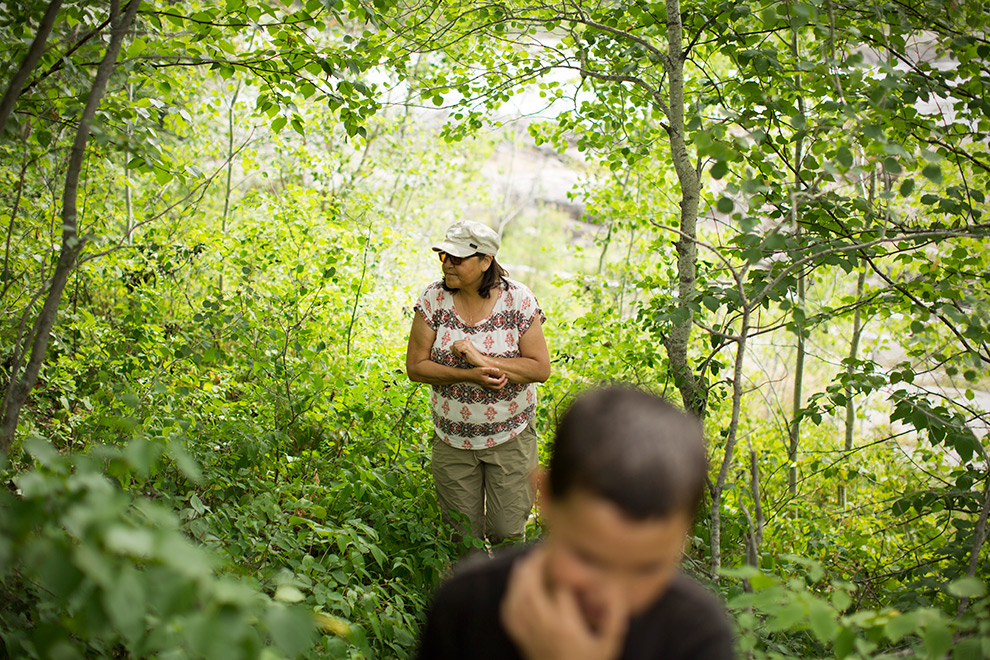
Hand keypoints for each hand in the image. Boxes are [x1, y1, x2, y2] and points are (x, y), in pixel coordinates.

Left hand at [451, 339, 487, 367]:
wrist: (479, 361)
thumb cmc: (472, 358)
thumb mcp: (463, 353)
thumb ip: (457, 349)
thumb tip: (450, 346)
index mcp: (466, 341)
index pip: (455, 342)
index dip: (454, 348)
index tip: (457, 354)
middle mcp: (466, 341)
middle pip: (455, 344)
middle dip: (455, 350)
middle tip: (459, 355)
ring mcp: (467, 344)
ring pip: (456, 346)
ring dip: (457, 352)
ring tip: (461, 356)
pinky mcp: (467, 347)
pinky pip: (458, 349)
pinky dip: (459, 354)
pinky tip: (462, 356)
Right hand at [473, 366, 506, 390]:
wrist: (468, 376)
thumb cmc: (475, 372)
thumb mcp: (482, 369)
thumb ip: (490, 370)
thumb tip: (498, 370)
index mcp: (487, 381)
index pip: (498, 382)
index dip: (503, 378)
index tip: (504, 374)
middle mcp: (487, 385)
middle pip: (498, 388)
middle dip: (503, 384)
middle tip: (506, 378)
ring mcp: (486, 386)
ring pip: (496, 389)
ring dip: (500, 385)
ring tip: (503, 380)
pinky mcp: (485, 385)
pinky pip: (493, 388)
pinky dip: (497, 385)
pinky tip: (496, 380)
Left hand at [500, 548, 627, 659]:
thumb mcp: (608, 646)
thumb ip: (614, 620)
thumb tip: (617, 594)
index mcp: (565, 627)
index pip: (560, 591)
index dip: (565, 576)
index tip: (571, 565)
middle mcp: (544, 628)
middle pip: (531, 590)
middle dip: (535, 567)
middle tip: (542, 552)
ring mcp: (530, 635)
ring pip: (517, 600)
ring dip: (519, 579)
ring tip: (527, 563)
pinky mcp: (522, 642)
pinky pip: (509, 617)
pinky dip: (509, 599)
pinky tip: (514, 590)